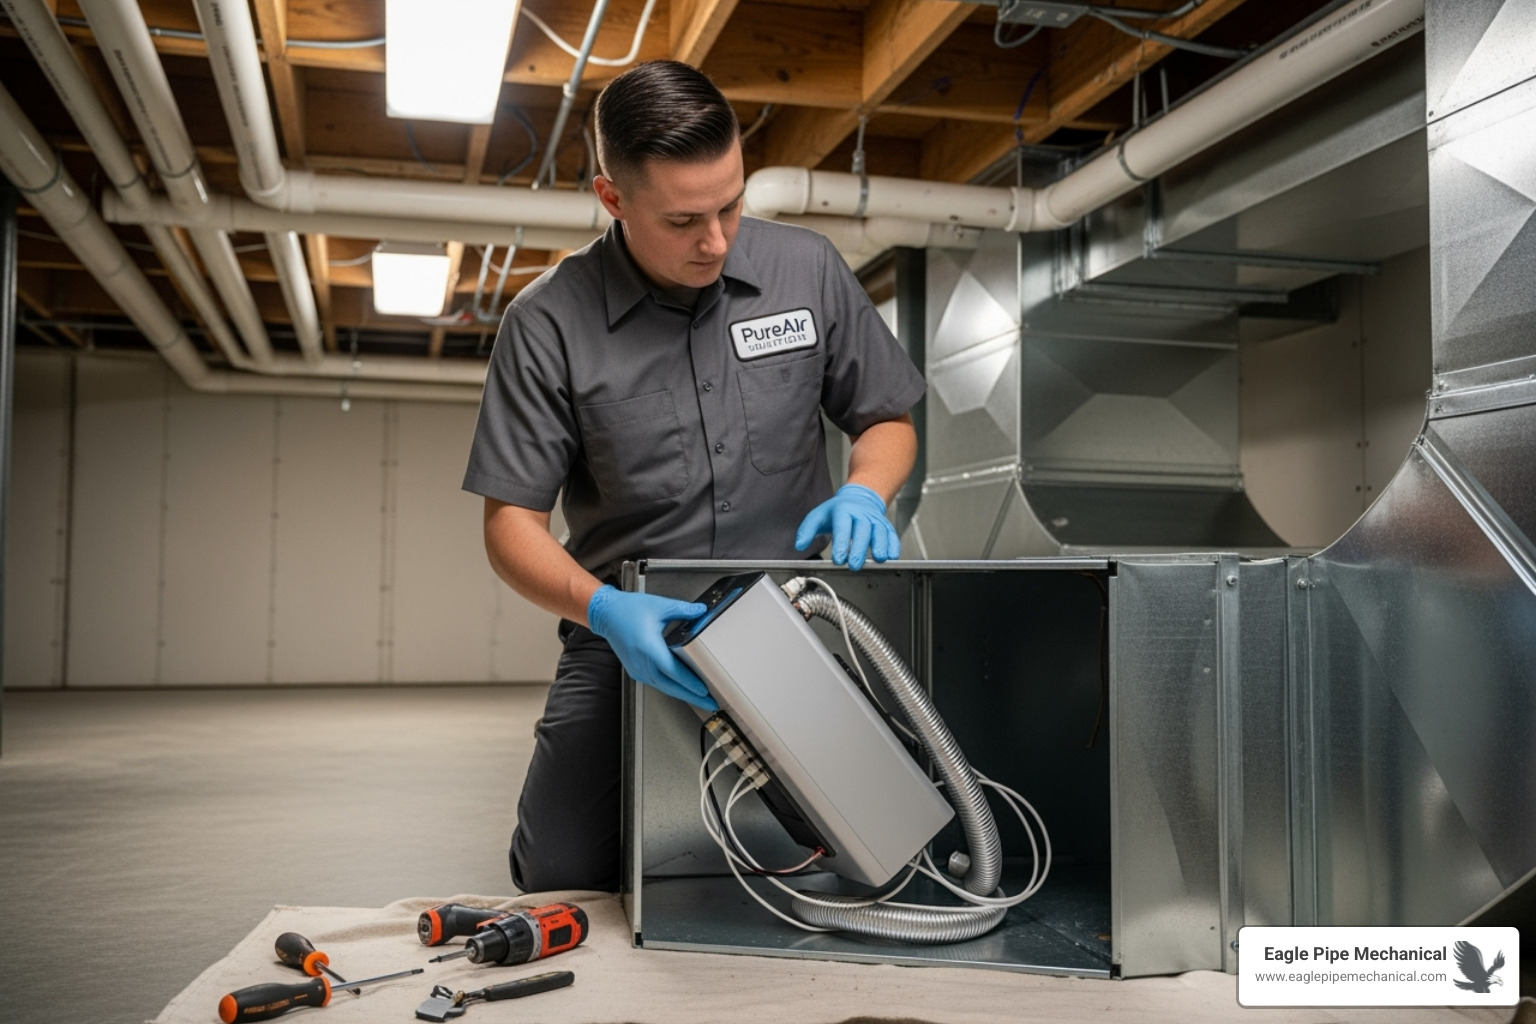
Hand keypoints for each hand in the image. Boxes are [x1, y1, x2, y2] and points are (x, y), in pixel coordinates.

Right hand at [586, 586, 716, 710]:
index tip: (705, 690)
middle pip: (671, 686)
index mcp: (648, 647)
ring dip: (683, 694)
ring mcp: (638, 669)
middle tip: (710, 703)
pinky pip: (657, 683)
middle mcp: (642, 662)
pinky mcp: (636, 671)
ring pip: (664, 687)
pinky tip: (683, 689)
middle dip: (692, 696)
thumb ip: (683, 610)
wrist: (606, 615)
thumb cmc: (628, 610)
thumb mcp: (660, 606)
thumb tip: (701, 611)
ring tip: (700, 699)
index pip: (673, 671)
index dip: (690, 683)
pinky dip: (672, 688)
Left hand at [793, 483, 899, 570]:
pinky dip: (893, 545)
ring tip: (878, 559)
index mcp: (843, 510)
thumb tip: (799, 545)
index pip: (843, 526)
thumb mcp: (818, 515)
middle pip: (863, 530)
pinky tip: (891, 556)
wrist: (859, 497)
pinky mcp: (885, 526)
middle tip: (854, 565)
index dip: (842, 543)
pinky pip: (892, 535)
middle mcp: (861, 514)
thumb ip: (807, 530)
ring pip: (880, 532)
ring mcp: (875, 520)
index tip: (839, 559)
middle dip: (860, 549)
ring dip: (881, 546)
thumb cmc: (837, 511)